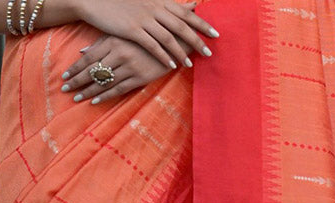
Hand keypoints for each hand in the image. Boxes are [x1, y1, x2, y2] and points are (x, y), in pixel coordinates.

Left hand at [61, 34, 178, 103]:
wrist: (171, 41)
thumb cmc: (142, 36)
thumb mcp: (120, 35)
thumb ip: (101, 43)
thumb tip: (82, 52)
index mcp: (113, 41)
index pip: (88, 57)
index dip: (75, 68)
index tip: (64, 76)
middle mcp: (119, 54)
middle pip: (93, 71)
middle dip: (77, 81)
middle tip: (64, 90)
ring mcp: (129, 67)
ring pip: (104, 82)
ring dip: (89, 91)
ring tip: (77, 98)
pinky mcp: (139, 78)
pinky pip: (119, 89)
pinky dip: (105, 96)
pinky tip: (94, 101)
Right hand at [74, 0, 217, 69]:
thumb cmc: (119, 0)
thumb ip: (162, 5)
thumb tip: (182, 6)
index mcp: (159, 0)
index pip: (186, 12)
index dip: (202, 22)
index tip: (215, 32)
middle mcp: (154, 8)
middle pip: (182, 25)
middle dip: (198, 39)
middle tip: (210, 51)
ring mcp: (144, 19)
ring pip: (169, 38)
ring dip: (182, 52)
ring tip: (192, 64)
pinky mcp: (132, 30)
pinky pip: (153, 46)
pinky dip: (164, 56)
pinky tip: (172, 65)